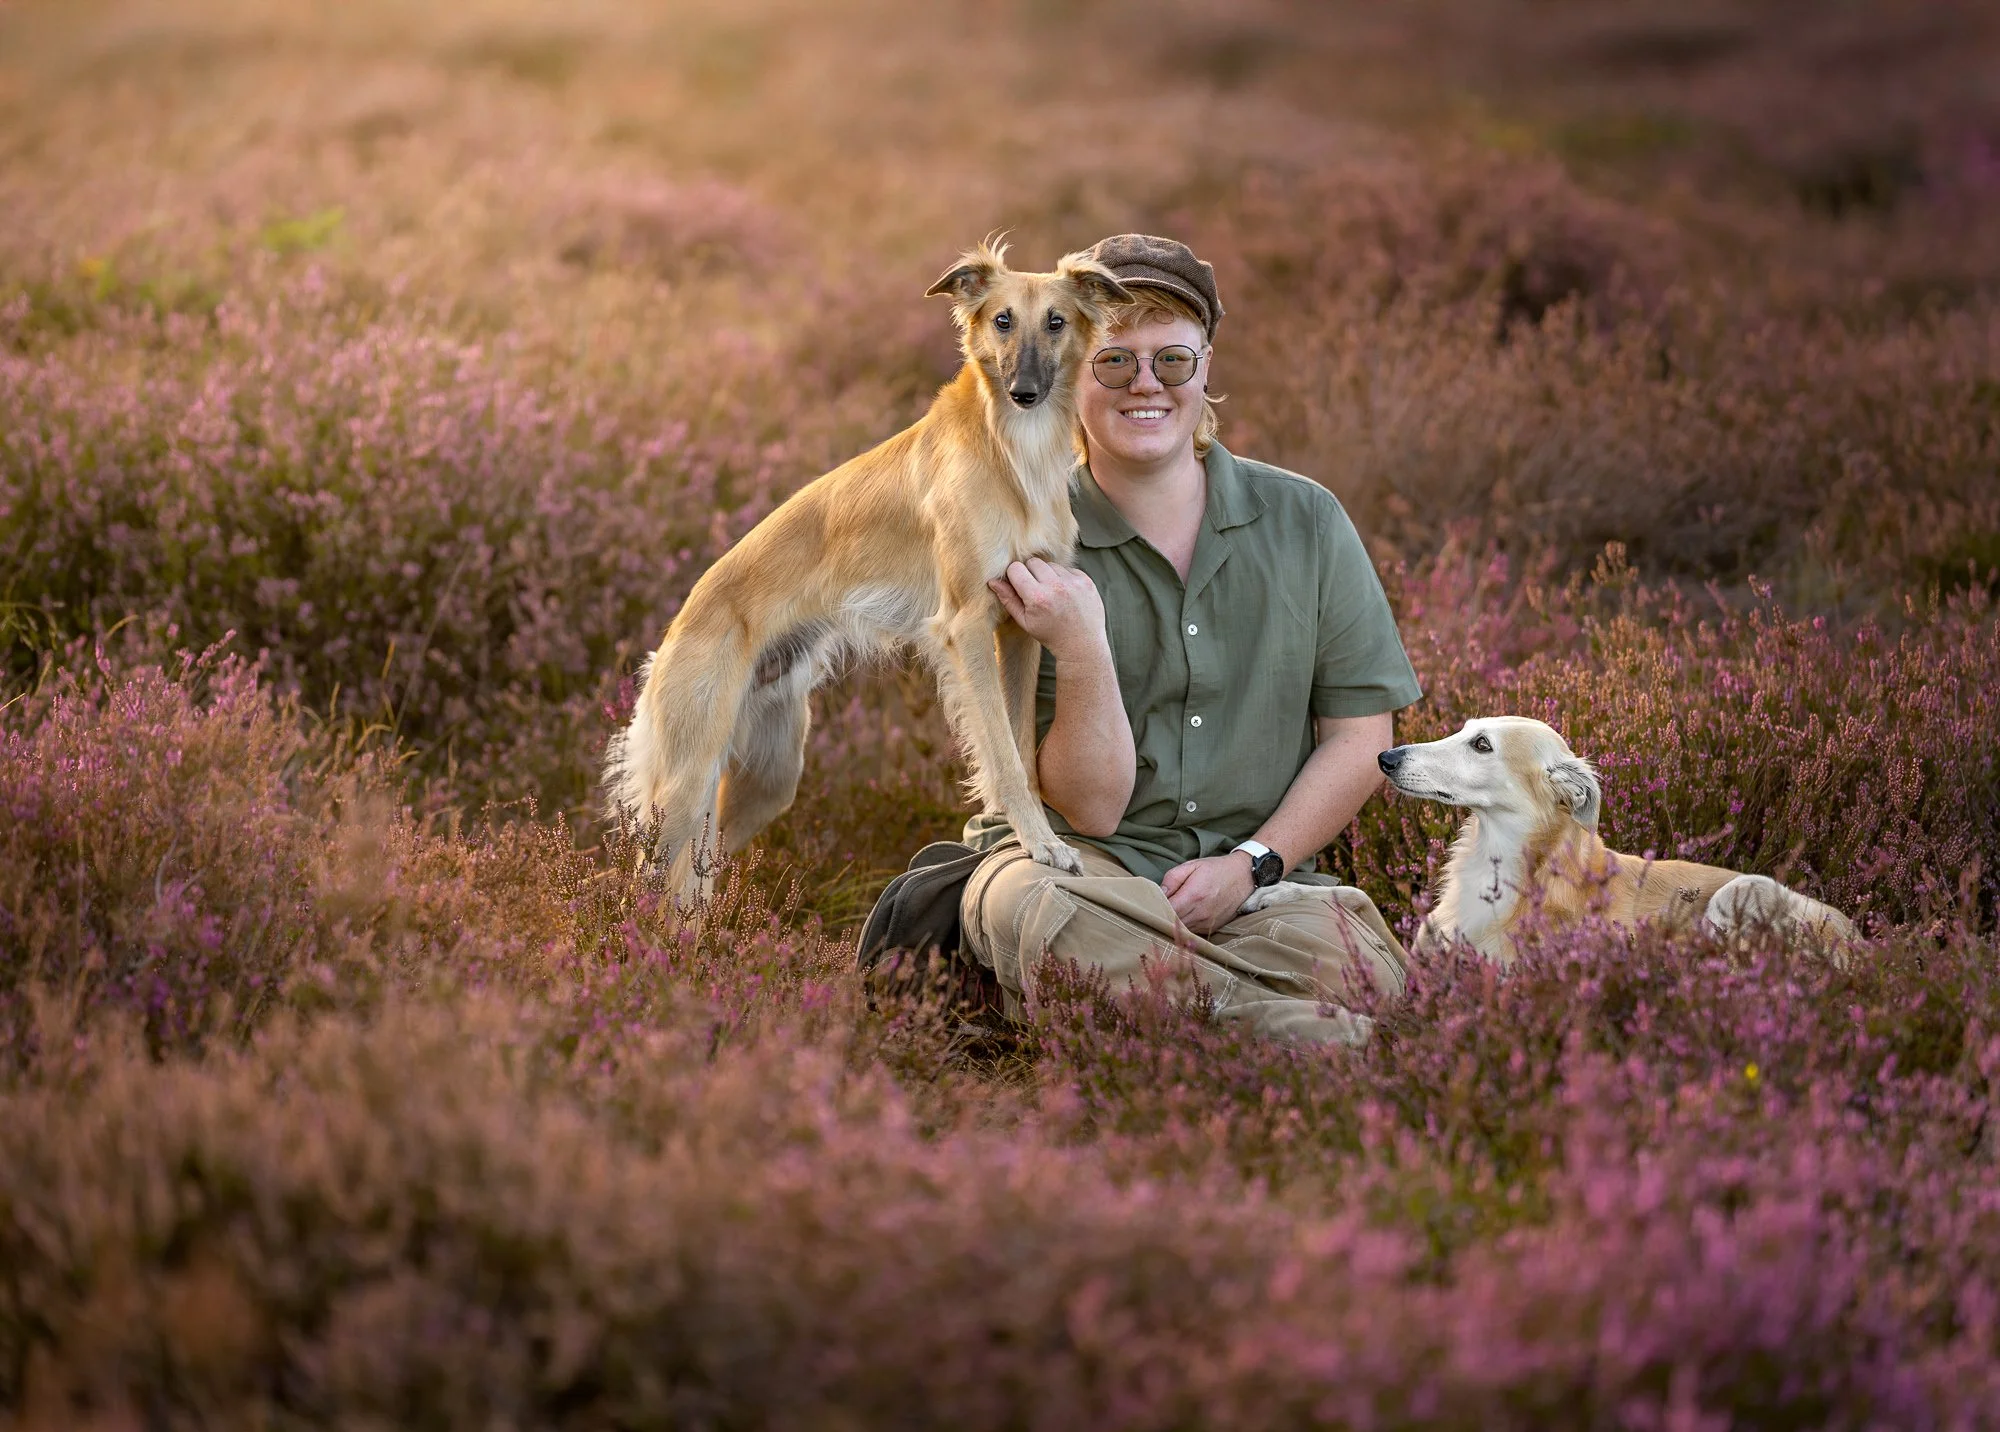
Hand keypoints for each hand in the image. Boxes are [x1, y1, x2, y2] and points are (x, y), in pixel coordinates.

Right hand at [987, 558, 1106, 662]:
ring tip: (1052, 594)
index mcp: (1037, 598)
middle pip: (1033, 562)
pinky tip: (1066, 595)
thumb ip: (1008, 599)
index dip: (1014, 576)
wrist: (1082, 645)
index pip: (1016, 568)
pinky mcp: (1086, 581)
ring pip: (1051, 564)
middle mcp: (1056, 587)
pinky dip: (1064, 578)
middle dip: (1031, 573)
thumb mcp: (1024, 621)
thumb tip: (993, 581)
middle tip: (1036, 590)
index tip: (1018, 585)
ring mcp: (1073, 583)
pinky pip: (1068, 569)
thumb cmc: (1050, 635)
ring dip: (1048, 575)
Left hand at [1161, 853, 1253, 936]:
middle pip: (1171, 924)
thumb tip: (1159, 892)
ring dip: (1172, 924)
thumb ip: (1172, 878)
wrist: (1244, 877)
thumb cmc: (1216, 869)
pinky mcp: (1212, 928)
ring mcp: (1207, 923)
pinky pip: (1192, 932)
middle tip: (1156, 909)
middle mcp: (1200, 913)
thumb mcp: (1192, 866)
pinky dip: (1184, 926)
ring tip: (1170, 912)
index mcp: (1193, 896)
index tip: (1150, 903)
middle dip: (1161, 918)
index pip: (1166, 911)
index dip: (1155, 908)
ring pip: (1180, 931)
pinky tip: (1184, 916)